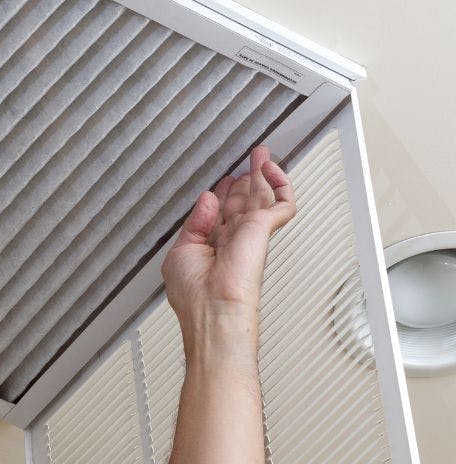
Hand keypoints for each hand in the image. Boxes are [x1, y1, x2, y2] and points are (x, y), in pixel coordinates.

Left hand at [161, 146, 295, 330]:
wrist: (212, 309)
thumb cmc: (194, 294)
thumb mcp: (180, 251)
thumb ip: (194, 223)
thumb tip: (207, 198)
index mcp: (212, 246)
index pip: (221, 214)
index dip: (222, 194)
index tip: (222, 181)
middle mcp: (233, 239)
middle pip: (242, 202)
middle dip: (245, 180)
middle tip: (249, 161)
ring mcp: (250, 234)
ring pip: (262, 197)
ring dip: (262, 174)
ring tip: (261, 154)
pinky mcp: (263, 230)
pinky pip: (282, 203)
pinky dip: (280, 184)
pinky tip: (270, 169)